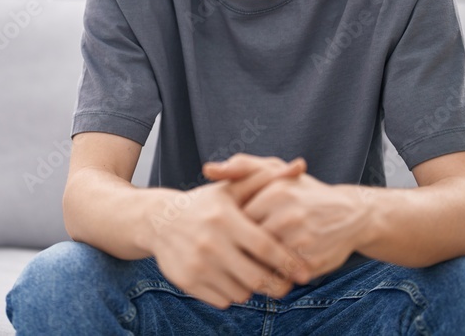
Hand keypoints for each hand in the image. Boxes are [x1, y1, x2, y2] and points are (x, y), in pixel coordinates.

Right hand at [145, 155, 305, 308]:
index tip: (305, 272)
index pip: (266, 248)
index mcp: (225, 219)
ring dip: (253, 289)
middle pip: (257, 277)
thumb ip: (267, 178)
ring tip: (256, 277)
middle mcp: (210, 243)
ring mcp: (197, 264)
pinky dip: (233, 294)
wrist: (159, 220)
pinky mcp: (187, 282)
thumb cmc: (204, 204)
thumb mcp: (231, 188)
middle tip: (287, 286)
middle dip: (278, 286)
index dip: (289, 263)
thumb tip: (301, 165)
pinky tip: (233, 280)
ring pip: (241, 292)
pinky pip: (223, 300)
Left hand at [241, 172, 372, 284]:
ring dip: (258, 263)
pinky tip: (279, 264)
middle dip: (243, 247)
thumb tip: (207, 169)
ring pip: (262, 260)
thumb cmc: (303, 192)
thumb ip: (242, 168)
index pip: (237, 218)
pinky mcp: (312, 262)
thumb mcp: (276, 172)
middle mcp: (289, 215)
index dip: (234, 226)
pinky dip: (276, 272)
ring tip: (259, 257)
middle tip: (243, 246)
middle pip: (248, 241)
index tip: (236, 227)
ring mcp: (302, 241)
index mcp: (276, 192)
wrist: (353, 214)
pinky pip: (280, 274)